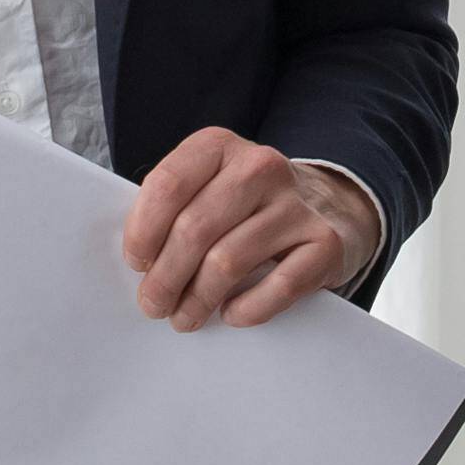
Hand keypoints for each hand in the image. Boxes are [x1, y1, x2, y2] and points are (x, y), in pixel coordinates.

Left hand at [126, 129, 372, 329]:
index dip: (143, 231)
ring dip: (197, 300)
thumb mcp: (209, 187)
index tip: (136, 262)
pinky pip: (277, 287)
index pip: (168, 185)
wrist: (328, 207)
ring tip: (184, 317)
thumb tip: (140, 263)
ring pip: (227, 262)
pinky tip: (231, 313)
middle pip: (194, 229)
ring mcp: (296, 204)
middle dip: (164, 277)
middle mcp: (261, 166)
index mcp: (220, 146)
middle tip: (153, 304)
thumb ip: (174, 210)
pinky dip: (246, 309)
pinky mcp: (325, 243)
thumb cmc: (247, 206)